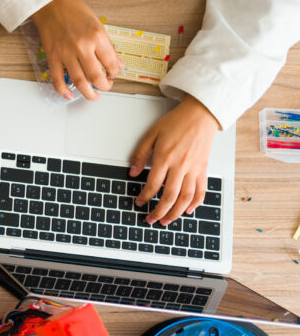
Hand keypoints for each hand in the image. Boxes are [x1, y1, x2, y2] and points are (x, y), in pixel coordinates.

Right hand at [30, 0, 122, 100]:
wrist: (51, 4)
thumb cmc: (73, 10)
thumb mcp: (97, 24)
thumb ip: (107, 45)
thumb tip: (117, 62)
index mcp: (97, 36)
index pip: (111, 63)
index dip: (114, 73)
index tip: (113, 74)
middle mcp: (82, 46)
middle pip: (96, 76)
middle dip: (103, 86)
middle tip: (105, 87)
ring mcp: (66, 53)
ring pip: (79, 81)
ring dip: (87, 93)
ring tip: (92, 96)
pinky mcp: (53, 57)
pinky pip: (57, 79)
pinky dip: (63, 90)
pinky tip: (69, 95)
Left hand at [130, 96, 219, 225]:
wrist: (201, 115)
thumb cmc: (177, 122)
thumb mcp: (152, 134)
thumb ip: (140, 154)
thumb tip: (132, 172)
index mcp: (165, 157)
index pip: (153, 184)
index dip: (144, 196)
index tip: (139, 202)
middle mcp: (181, 166)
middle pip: (169, 196)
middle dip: (159, 211)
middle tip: (150, 219)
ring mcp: (194, 169)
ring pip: (186, 197)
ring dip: (176, 212)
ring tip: (167, 221)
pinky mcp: (204, 169)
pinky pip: (201, 190)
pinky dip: (196, 203)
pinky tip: (189, 210)